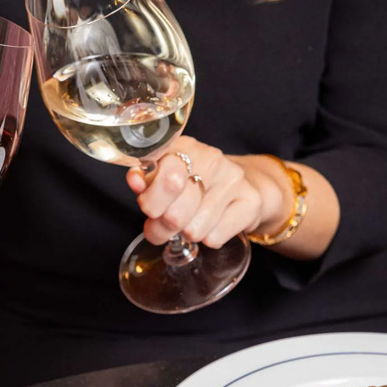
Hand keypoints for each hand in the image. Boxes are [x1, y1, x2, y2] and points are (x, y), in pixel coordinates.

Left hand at [126, 136, 291, 246]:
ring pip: (194, 230)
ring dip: (187, 233)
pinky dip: (208, 239)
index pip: (164, 177)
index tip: (150, 208)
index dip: (151, 201)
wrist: (242, 186)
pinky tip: (212, 224)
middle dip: (164, 227)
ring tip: (191, 221)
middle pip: (175, 213)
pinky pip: (214, 238)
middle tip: (166, 224)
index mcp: (183, 147)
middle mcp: (211, 158)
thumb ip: (146, 181)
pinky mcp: (251, 201)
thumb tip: (135, 180)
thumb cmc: (194, 185)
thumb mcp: (165, 178)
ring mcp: (234, 179)